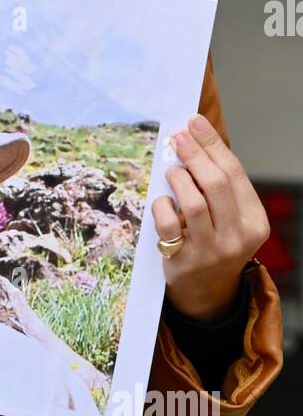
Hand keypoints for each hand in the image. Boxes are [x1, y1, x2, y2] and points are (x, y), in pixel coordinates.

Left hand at [152, 114, 269, 321]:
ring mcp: (211, 252)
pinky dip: (162, 206)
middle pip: (215, 184)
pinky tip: (162, 200)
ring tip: (171, 170)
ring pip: (193, 203)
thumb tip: (191, 140)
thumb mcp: (229, 217)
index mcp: (254, 221)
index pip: (234, 173)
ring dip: (178, 179)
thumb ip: (216, 186)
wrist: (206, 291)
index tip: (194, 123)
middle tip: (177, 138)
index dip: (212, 144)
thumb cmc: (215, 241)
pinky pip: (169, 226)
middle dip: (194, 154)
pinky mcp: (183, 262)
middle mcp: (237, 237)